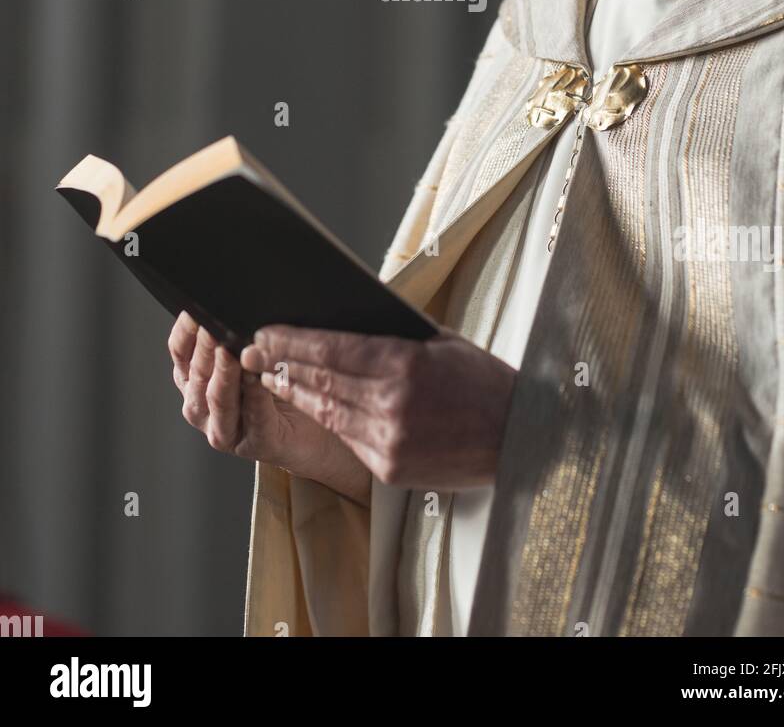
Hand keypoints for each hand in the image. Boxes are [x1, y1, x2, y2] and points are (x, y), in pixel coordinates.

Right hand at [168, 311, 370, 505]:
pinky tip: (258, 377)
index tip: (194, 309)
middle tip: (214, 323)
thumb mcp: (255, 353)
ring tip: (231, 350)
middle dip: (206, 346)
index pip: (180, 351)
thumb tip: (241, 298)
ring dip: (224, 373)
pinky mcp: (256, 443)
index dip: (185, 331)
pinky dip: (254, 396)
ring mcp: (225, 430)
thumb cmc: (281, 384)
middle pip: (197, 373)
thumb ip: (241, 332)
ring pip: (216, 398)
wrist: (314, 432)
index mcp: (195, 380)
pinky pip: (253, 416)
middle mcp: (203, 407)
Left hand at [241, 326, 517, 489]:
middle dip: (282, 364)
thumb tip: (341, 322)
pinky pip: (348, 438)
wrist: (520, 435)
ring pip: (327, 412)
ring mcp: (390, 441)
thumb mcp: (440, 342)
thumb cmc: (482, 381)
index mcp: (406, 365)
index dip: (292, 341)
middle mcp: (392, 405)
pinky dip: (327, 419)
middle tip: (253, 352)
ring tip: (272, 376)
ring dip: (295, 392)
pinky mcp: (392, 469)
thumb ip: (392, 335)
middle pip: (321, 380)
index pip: (332, 350)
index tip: (265, 332)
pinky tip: (311, 404)